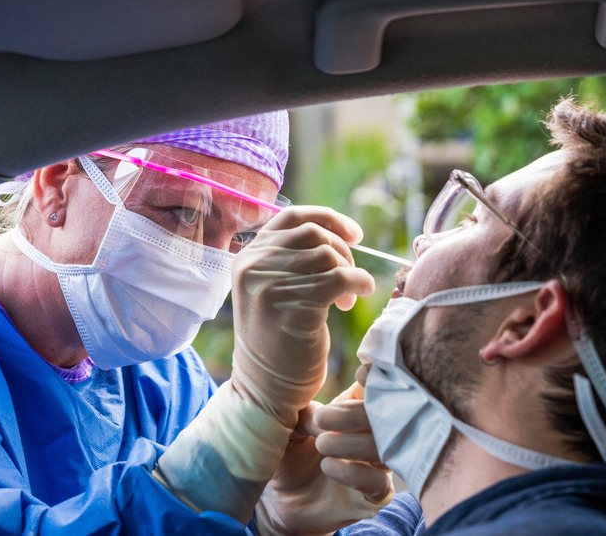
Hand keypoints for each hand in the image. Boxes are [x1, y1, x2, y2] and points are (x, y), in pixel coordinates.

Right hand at [231, 206, 375, 427]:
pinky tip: (357, 296)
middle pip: (314, 234)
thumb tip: (334, 234)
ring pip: (328, 255)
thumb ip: (289, 261)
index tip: (354, 234)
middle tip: (350, 278)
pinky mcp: (291, 306)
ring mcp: (269, 286)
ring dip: (349, 272)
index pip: (292, 217)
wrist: (265, 390)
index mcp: (246, 258)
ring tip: (348, 298)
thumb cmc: (277, 341)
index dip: (328, 218)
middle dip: (342, 251)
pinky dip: (358, 283)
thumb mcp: (271, 291)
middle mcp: (253, 267)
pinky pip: (339, 277)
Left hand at [255, 383, 393, 535]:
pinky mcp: (374, 496)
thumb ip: (308, 412)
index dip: (377, 377)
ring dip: (353, 443)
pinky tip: (327, 466)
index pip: (379, 387)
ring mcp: (378, 465)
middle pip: (385, 416)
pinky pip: (378, 483)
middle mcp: (375, 435)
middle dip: (355, 414)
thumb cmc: (290, 455)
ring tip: (321, 444)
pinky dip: (354, 473)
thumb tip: (320, 411)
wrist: (281, 502)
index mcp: (358, 409)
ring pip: (384, 448)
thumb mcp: (291, 428)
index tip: (361, 373)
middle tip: (320, 419)